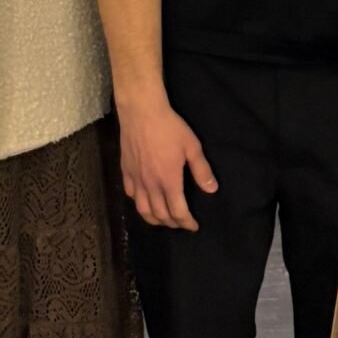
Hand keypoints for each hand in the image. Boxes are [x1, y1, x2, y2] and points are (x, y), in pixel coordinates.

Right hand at [117, 93, 217, 228]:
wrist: (141, 112)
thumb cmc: (169, 127)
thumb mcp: (192, 146)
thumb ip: (201, 170)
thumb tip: (212, 189)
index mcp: (169, 181)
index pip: (178, 212)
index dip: (186, 222)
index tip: (193, 226)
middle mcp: (151, 185)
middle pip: (160, 214)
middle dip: (172, 223)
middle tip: (181, 223)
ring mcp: (136, 179)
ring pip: (142, 209)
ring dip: (154, 219)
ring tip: (163, 220)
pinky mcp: (126, 171)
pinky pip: (130, 195)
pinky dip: (139, 203)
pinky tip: (144, 201)